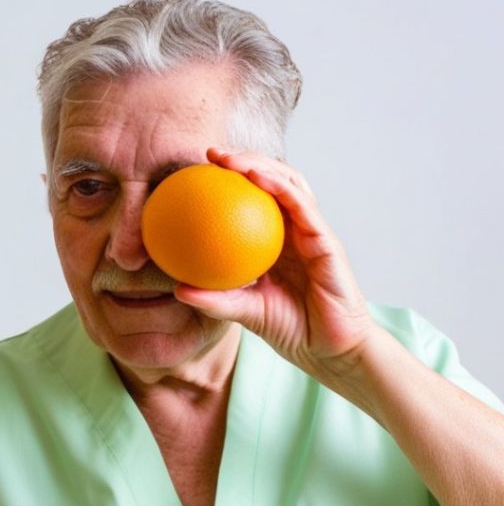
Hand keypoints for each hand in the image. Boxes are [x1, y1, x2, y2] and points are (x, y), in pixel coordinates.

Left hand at [174, 148, 375, 382]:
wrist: (328, 351)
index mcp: (277, 240)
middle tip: (211, 153)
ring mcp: (313, 232)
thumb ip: (215, 299)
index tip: (198, 170)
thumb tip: (177, 288)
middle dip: (244, 159)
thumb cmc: (290, 329)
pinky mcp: (327, 242)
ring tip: (230, 159)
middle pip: (273, 180)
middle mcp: (295, 230)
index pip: (254, 198)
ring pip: (290, 183)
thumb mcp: (244, 311)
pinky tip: (258, 178)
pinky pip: (303, 207)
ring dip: (261, 164)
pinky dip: (281, 188)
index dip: (231, 179)